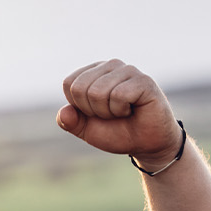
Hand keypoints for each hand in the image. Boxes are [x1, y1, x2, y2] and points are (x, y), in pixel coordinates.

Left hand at [56, 60, 182, 169]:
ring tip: (123, 112)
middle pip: (80, 88)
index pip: (69, 84)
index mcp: (93, 72)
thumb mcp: (87, 130)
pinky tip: (133, 110)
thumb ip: (70, 122)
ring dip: (108, 112)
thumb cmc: (118, 132)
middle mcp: (110, 66)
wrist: (147, 144)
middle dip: (93, 111)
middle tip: (112, 114)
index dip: (79, 107)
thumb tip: (63, 112)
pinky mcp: (143, 80)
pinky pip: (118, 95)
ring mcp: (127, 70)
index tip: (97, 113)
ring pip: (97, 92)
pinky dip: (121, 110)